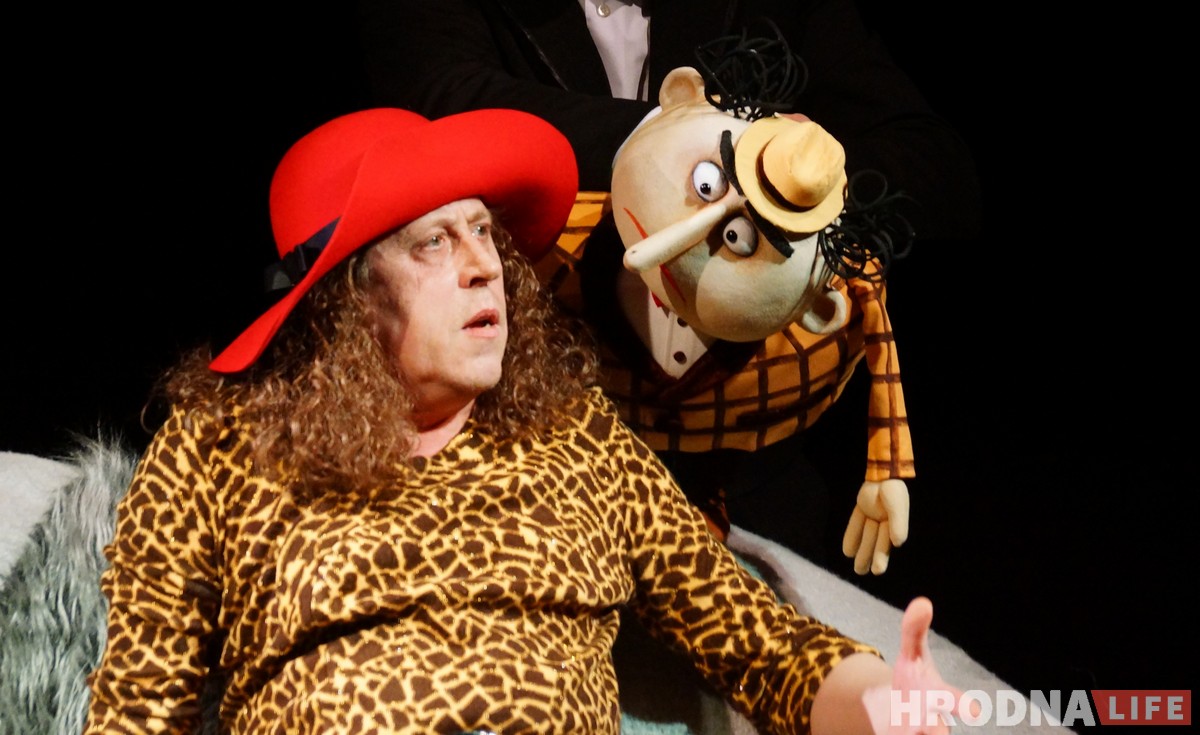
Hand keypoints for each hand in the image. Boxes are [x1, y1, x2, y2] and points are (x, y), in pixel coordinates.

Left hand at [842, 479, 908, 574]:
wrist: (883, 472)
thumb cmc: (893, 491)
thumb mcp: (897, 508)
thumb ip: (898, 524)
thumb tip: (898, 544)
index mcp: (894, 524)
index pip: (885, 544)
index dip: (881, 557)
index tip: (877, 571)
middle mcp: (885, 522)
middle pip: (875, 543)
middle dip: (869, 557)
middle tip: (861, 572)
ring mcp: (873, 515)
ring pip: (865, 536)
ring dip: (860, 550)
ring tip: (856, 567)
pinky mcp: (863, 508)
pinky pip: (856, 525)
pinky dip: (852, 536)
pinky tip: (847, 551)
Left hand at [862, 597, 971, 733]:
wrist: (898, 706)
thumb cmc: (914, 679)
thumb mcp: (911, 652)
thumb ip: (914, 629)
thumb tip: (922, 602)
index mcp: (937, 696)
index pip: (952, 700)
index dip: (963, 706)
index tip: (974, 712)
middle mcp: (932, 720)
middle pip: (938, 729)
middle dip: (938, 730)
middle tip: (937, 731)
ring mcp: (916, 732)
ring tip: (909, 731)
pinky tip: (888, 733)